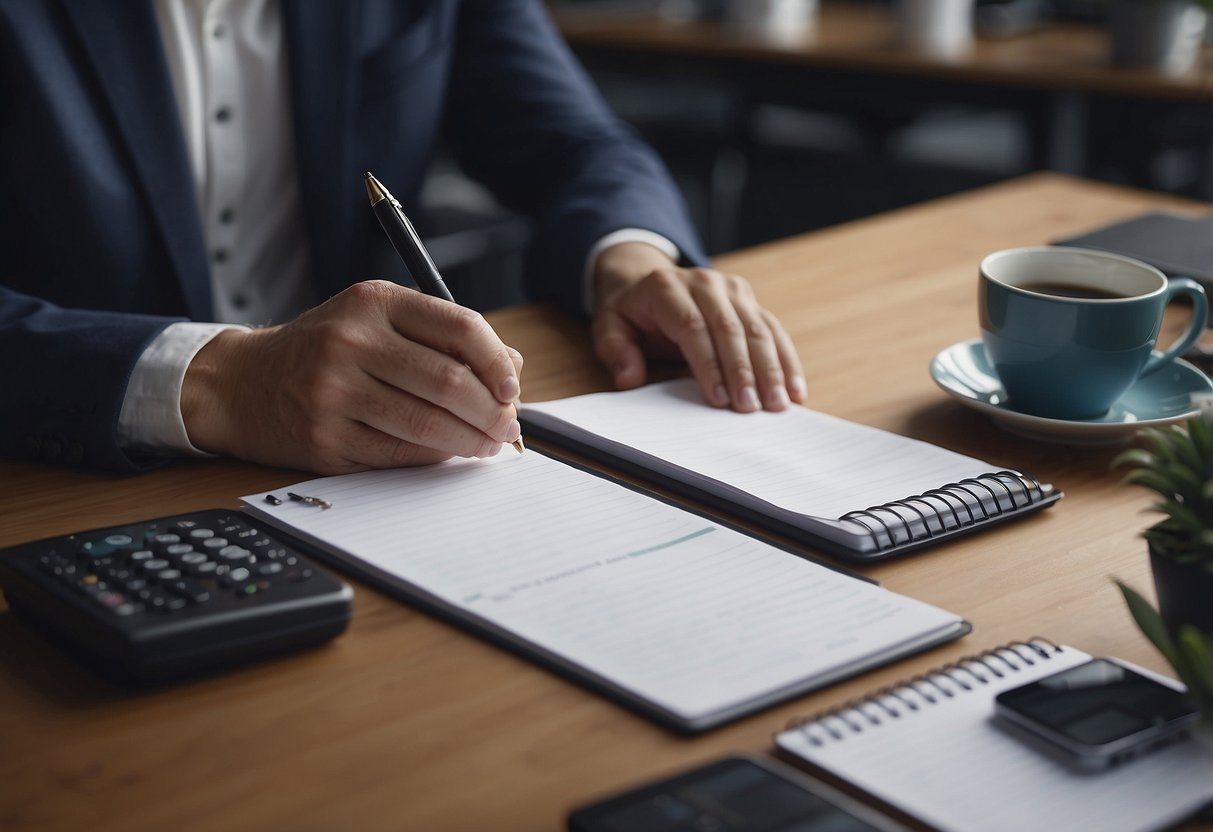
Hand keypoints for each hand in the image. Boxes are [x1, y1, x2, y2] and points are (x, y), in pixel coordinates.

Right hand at [181, 280, 523, 473]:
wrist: (242, 383)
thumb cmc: (326, 349)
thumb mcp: (376, 320)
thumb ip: (441, 335)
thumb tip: (511, 368)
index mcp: (374, 303)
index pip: (459, 327)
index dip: (497, 362)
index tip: (511, 388)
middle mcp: (351, 342)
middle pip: (449, 382)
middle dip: (491, 412)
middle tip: (507, 427)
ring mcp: (334, 393)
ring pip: (428, 425)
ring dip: (470, 442)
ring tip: (487, 445)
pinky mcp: (325, 439)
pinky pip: (399, 454)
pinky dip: (434, 458)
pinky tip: (447, 454)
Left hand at [590, 242, 805, 411]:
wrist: (645, 282)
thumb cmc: (629, 314)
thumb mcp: (609, 328)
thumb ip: (616, 352)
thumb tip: (630, 379)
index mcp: (667, 288)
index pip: (693, 327)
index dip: (708, 364)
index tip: (718, 399)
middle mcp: (704, 283)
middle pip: (730, 328)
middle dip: (744, 372)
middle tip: (753, 409)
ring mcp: (731, 289)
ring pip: (758, 329)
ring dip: (771, 370)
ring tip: (779, 405)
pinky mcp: (749, 301)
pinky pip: (773, 331)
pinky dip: (786, 362)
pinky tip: (796, 389)